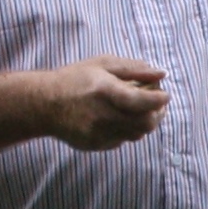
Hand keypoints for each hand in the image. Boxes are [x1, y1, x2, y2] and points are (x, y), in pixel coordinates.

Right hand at [35, 56, 168, 150]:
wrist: (42, 104)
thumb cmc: (74, 79)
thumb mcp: (102, 64)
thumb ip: (134, 69)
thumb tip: (162, 74)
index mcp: (104, 91)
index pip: (142, 102)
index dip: (159, 100)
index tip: (165, 94)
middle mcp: (102, 115)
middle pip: (145, 123)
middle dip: (158, 114)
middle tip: (158, 105)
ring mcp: (97, 133)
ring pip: (137, 134)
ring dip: (144, 123)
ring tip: (141, 110)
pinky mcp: (94, 144)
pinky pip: (122, 140)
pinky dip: (127, 130)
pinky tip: (119, 118)